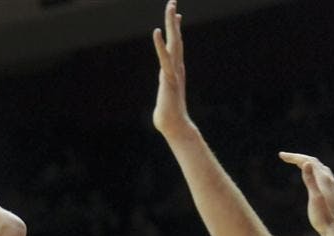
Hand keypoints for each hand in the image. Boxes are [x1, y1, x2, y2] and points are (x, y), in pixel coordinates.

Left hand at [153, 0, 193, 137]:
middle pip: (176, 38)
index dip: (176, 30)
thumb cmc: (168, 117)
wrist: (174, 126)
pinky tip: (157, 31)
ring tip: (171, 6)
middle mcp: (176, 67)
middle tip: (172, 1)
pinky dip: (160, 45)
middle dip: (173, 20)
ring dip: (171, 24)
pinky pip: (164, 58)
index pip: (176, 46)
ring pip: (174, 42)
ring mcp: (174, 71)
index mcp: (175, 70)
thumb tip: (165, 104)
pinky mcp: (169, 78)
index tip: (177, 15)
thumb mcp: (166, 99)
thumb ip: (164, 95)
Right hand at [279, 152, 333, 235]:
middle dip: (299, 158)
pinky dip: (313, 172)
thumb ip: (310, 180)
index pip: (308, 161)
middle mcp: (329, 180)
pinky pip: (322, 176)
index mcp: (323, 179)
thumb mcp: (314, 197)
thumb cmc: (321, 216)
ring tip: (297, 163)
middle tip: (284, 157)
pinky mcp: (331, 193)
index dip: (294, 157)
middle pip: (314, 162)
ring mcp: (331, 186)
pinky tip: (313, 177)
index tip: (281, 155)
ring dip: (307, 163)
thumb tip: (306, 163)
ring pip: (320, 169)